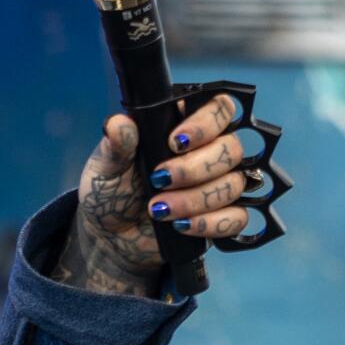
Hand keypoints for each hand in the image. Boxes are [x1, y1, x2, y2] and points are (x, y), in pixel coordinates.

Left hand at [53, 94, 252, 296]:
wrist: (110, 235)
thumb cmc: (111, 193)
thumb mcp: (106, 168)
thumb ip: (116, 146)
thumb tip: (119, 123)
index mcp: (184, 127)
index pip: (219, 109)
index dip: (206, 124)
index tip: (175, 142)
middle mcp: (208, 152)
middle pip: (231, 149)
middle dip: (195, 169)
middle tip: (159, 180)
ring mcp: (218, 184)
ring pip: (234, 184)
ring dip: (195, 199)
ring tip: (158, 208)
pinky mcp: (222, 216)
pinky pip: (237, 218)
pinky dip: (209, 224)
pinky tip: (181, 225)